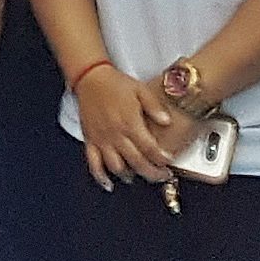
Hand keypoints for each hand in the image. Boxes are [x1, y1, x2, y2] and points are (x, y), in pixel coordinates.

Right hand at [72, 67, 178, 191]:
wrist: (90, 78)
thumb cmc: (114, 83)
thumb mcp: (140, 90)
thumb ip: (154, 107)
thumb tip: (167, 121)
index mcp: (130, 122)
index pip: (150, 149)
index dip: (162, 159)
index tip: (169, 162)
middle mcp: (116, 134)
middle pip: (137, 162)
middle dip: (152, 173)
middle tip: (161, 175)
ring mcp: (102, 139)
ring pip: (117, 166)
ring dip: (130, 175)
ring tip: (139, 176)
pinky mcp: (90, 140)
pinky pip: (93, 163)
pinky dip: (100, 176)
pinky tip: (108, 183)